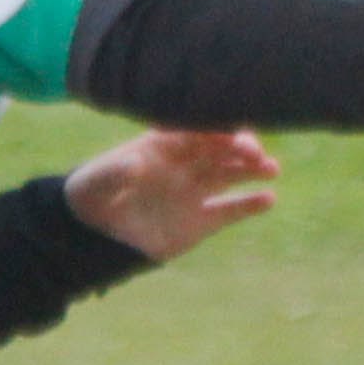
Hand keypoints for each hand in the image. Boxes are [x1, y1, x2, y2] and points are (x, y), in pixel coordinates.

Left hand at [61, 127, 276, 259]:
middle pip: (220, 150)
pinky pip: (231, 210)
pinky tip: (268, 199)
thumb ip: (114, 172)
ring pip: (231, 175)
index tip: (230, 131)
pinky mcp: (202, 221)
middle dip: (240, 147)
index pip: (195, 131)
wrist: (94, 236)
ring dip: (253, 170)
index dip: (215, 129)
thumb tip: (135, 163)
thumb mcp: (96, 182)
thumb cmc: (92, 197)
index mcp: (162, 146)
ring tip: (271, 169)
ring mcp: (195, 191)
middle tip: (255, 152)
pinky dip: (250, 205)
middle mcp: (185, 165)